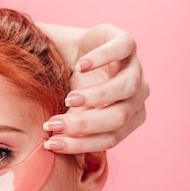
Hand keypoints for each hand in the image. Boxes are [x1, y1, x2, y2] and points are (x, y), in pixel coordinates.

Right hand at [43, 24, 148, 153]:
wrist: (74, 53)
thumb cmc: (74, 88)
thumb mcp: (74, 113)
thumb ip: (72, 131)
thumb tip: (53, 148)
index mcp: (129, 119)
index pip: (110, 139)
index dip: (80, 144)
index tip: (51, 144)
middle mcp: (137, 96)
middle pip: (118, 117)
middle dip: (84, 124)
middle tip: (53, 123)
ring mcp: (135, 68)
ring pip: (126, 87)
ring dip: (97, 96)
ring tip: (69, 99)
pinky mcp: (127, 42)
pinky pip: (121, 50)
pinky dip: (101, 58)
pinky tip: (81, 66)